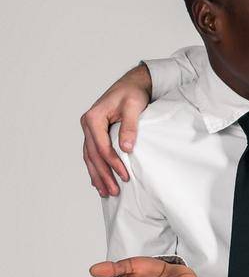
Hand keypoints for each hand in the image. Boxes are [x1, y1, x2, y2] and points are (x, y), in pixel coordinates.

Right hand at [81, 62, 152, 196]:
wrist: (131, 84)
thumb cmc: (133, 93)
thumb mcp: (133, 107)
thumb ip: (129, 126)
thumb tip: (126, 148)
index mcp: (94, 118)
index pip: (102, 147)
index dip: (113, 163)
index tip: (125, 176)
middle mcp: (87, 124)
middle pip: (93, 155)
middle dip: (103, 175)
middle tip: (114, 191)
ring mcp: (89, 129)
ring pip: (90, 157)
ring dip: (97, 175)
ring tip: (105, 192)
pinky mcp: (95, 133)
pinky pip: (92, 153)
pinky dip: (95, 168)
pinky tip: (99, 181)